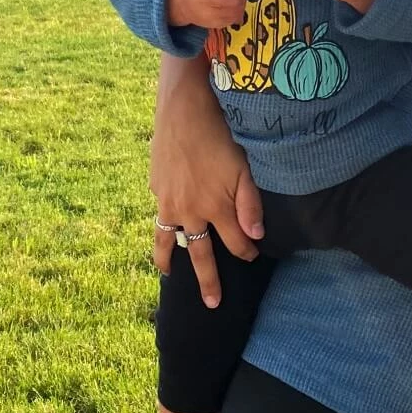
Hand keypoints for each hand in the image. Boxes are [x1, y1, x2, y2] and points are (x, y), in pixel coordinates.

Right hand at [151, 54, 264, 307]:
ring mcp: (169, 201)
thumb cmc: (221, 134)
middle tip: (213, 304)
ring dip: (171, 261)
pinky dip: (162, 230)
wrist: (183, 108)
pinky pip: (159, 217)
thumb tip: (256, 238)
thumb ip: (250, 204)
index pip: (235, 242)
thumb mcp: (245, 167)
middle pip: (201, 254)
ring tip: (171, 276)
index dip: (247, 251)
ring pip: (169, 241)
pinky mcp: (156, 187)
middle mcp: (190, 211)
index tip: (254, 256)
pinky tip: (166, 232)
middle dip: (209, 280)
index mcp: (216, 207)